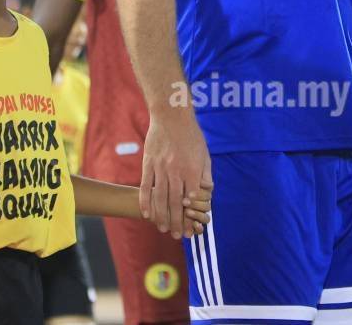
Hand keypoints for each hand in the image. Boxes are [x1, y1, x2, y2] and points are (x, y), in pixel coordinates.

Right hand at [140, 108, 210, 239]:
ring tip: (162, 229)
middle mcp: (176, 170)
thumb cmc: (191, 135)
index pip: (191, 198)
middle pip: (175, 202)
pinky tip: (147, 213)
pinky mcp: (148, 163)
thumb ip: (205, 174)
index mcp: (192, 169)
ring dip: (161, 216)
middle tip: (177, 235)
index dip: (190, 214)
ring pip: (159, 197)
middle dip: (176, 221)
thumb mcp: (204, 154)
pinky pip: (145, 186)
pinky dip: (145, 201)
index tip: (191, 226)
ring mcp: (160, 167)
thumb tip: (206, 192)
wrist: (171, 116)